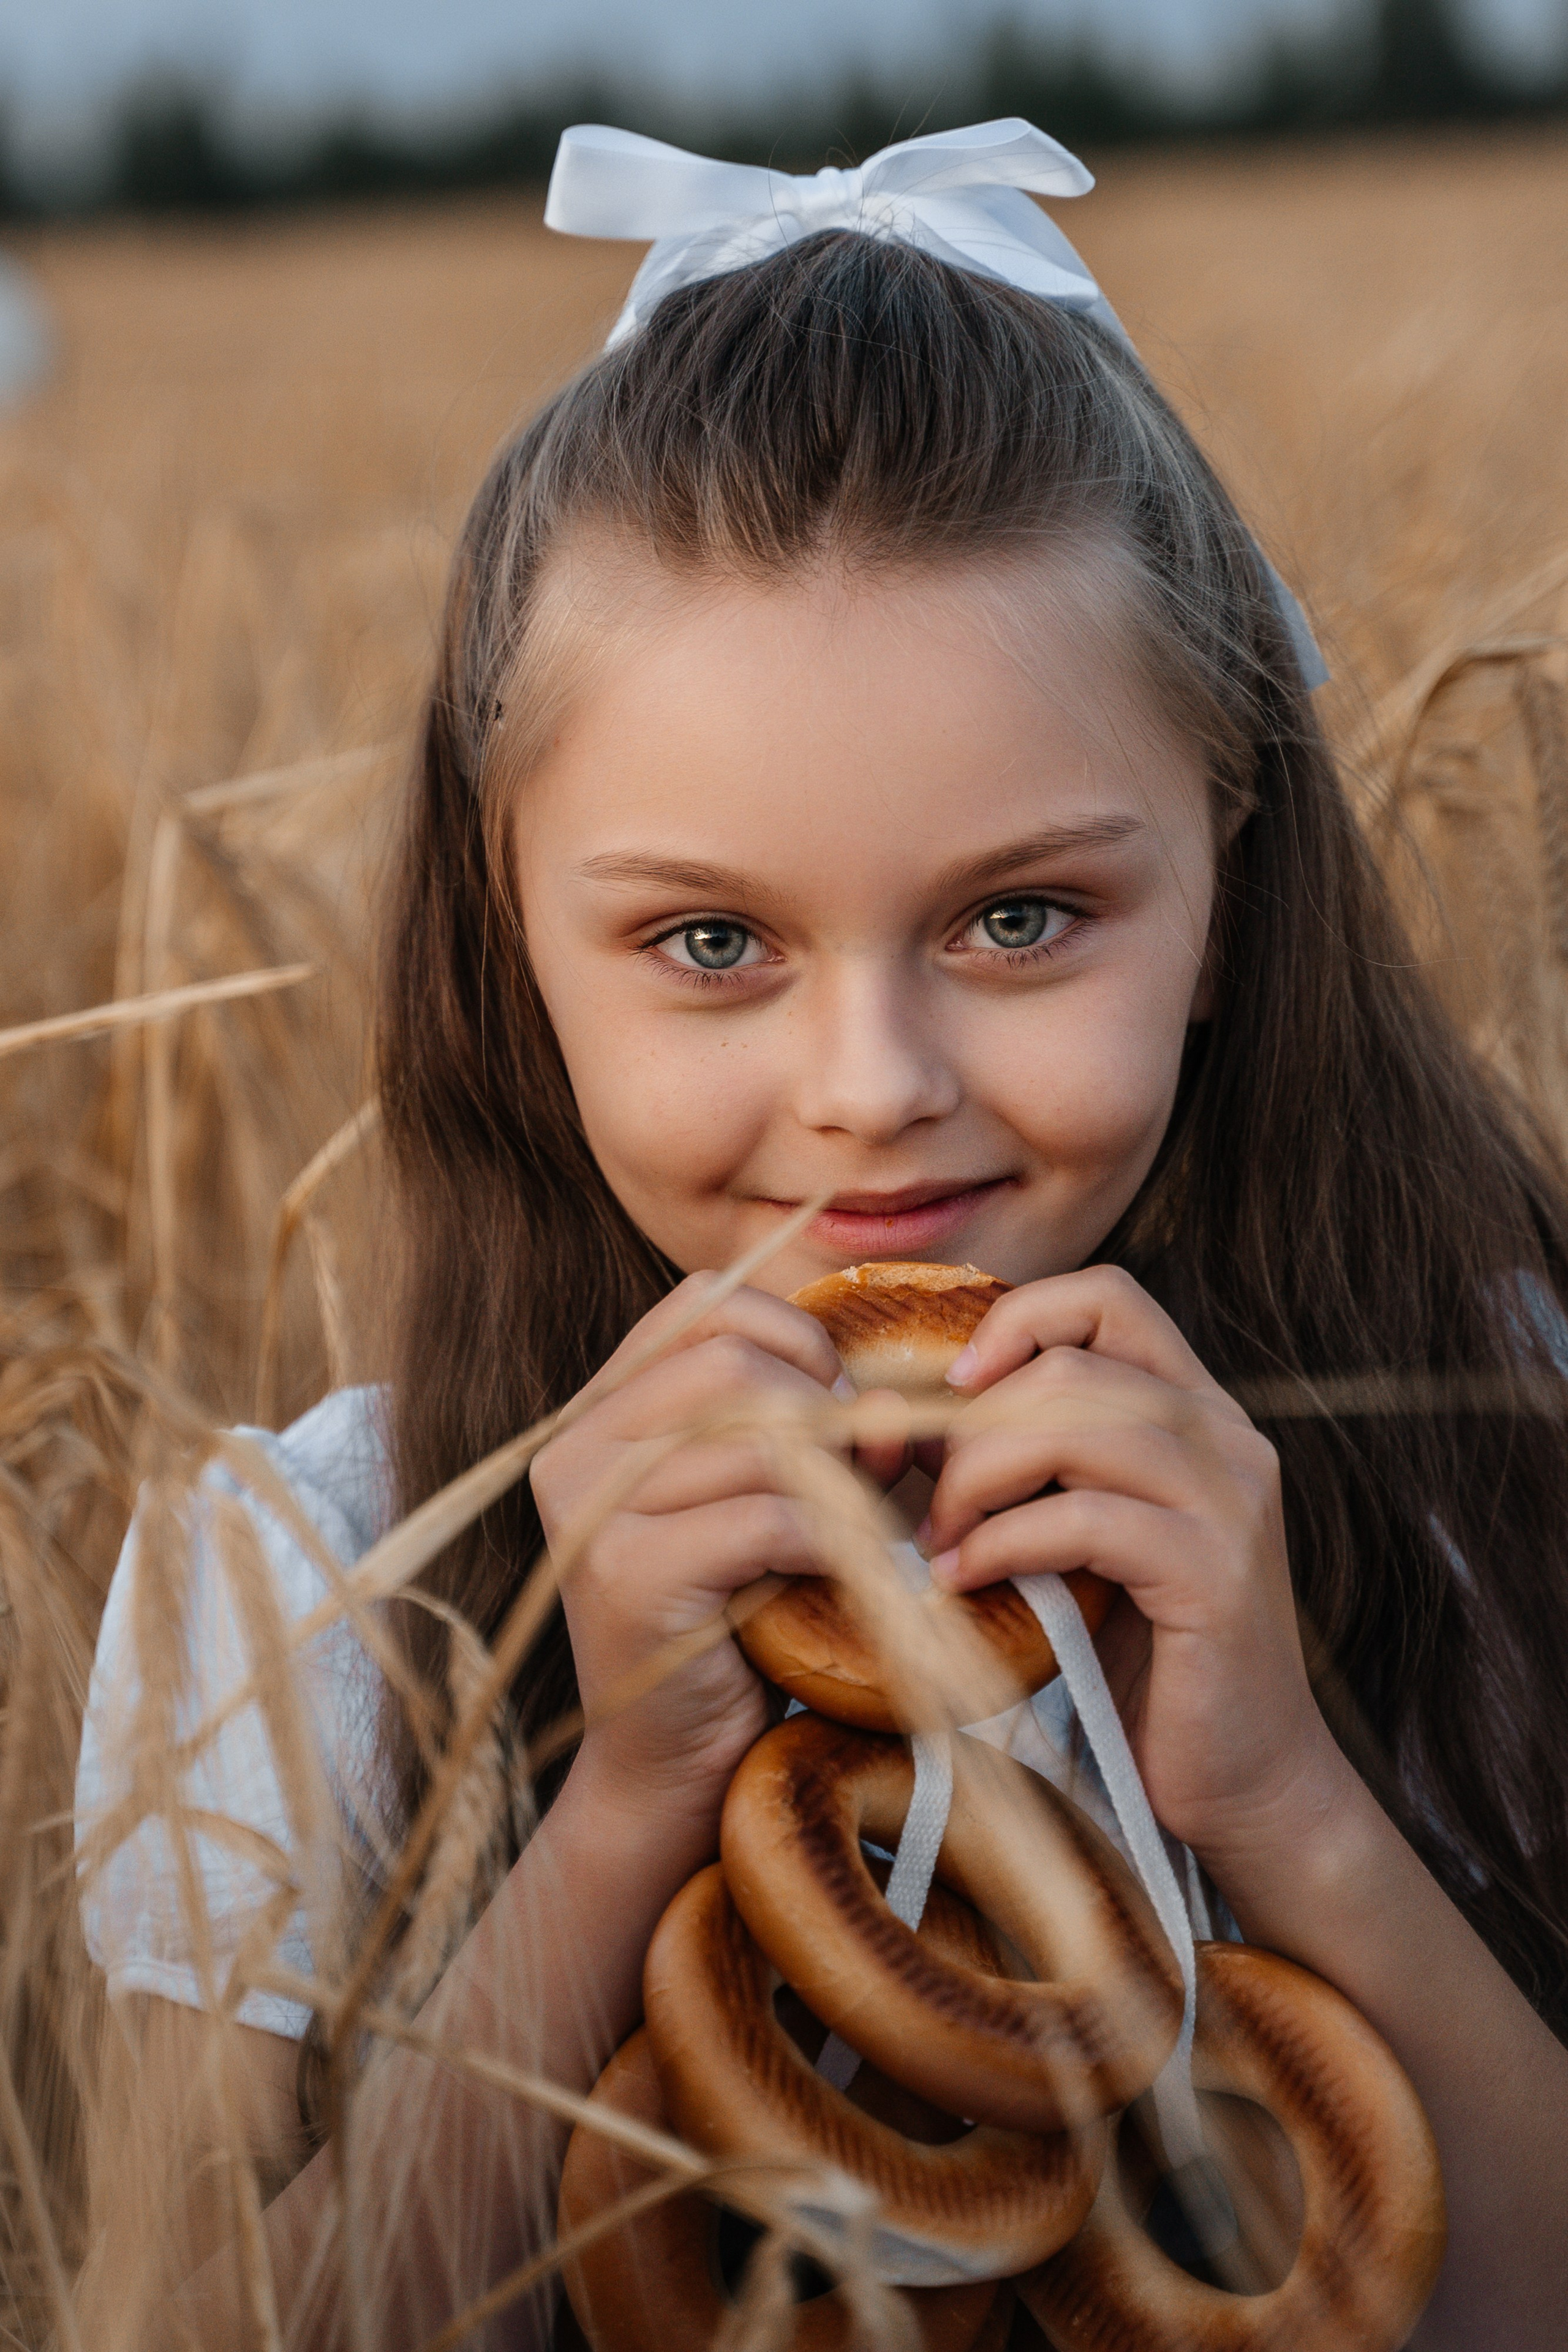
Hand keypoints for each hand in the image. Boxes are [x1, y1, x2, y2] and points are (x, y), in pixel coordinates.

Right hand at [531, 1277, 845, 1842]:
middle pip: (733, 1360)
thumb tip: (887, 1397)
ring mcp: (592, 1513)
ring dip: (839, 1482)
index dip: (793, 1335)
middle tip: (872, 1477)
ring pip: (757, 1435)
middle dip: (827, 1408)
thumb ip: (800, 1431)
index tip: (841, 1404)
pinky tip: (842, 1579)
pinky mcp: (627, 1576)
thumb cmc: (730, 1628)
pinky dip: (829, 1543)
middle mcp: (575, 1450)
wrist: (669, 1773)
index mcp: (597, 1415)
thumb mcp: (757, 1502)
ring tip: (867, 1533)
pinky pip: (766, 1517)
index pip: (702, 1303)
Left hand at [923, 1265, 1341, 1867]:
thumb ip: (1026, 1469)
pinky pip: (1084, 1518)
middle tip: (926, 1500)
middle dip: (970, 1428)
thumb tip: (900, 1425)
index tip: (953, 1390)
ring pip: (1074, 1424)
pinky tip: (965, 1579)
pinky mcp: (1216, 1573)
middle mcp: (1227, 1438)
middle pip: (1069, 1366)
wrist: (1245, 1781)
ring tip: (941, 1540)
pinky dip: (1002, 1542)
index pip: (1106, 1298)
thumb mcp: (1077, 1540)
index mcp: (1198, 1412)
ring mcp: (1230, 1502)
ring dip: (976, 1479)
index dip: (1015, 1322)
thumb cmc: (1142, 1659)